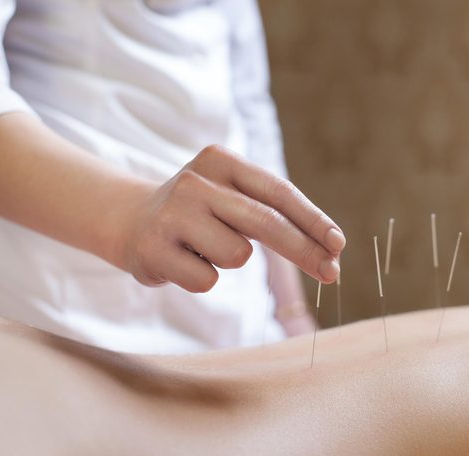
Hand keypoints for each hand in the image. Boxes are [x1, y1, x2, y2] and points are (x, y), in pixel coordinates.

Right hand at [116, 145, 344, 291]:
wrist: (129, 220)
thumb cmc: (199, 212)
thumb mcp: (232, 197)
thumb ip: (273, 215)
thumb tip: (328, 251)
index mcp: (221, 161)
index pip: (278, 191)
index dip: (313, 219)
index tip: (339, 244)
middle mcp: (195, 181)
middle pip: (266, 222)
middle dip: (304, 251)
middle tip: (332, 274)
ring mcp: (171, 214)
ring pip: (237, 256)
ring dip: (229, 260)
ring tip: (204, 248)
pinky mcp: (152, 249)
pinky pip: (207, 280)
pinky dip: (201, 278)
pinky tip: (182, 261)